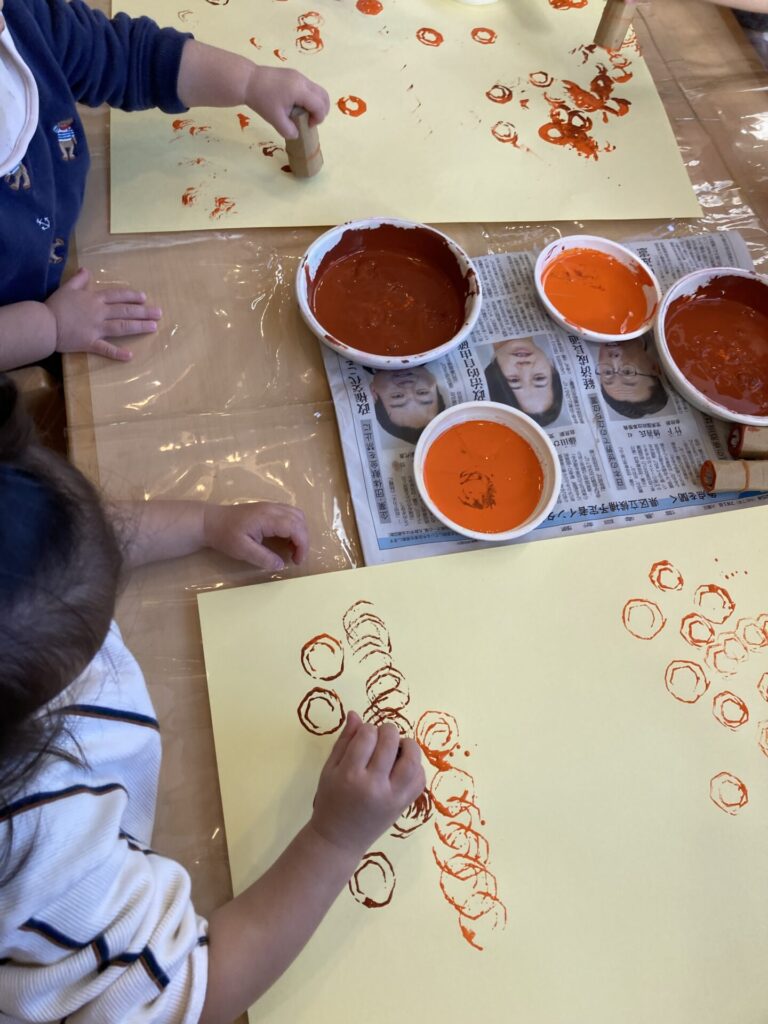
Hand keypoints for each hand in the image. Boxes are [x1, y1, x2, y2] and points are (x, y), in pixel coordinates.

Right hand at [45, 267, 160, 360]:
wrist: (44, 323)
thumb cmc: (55, 305)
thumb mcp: (66, 288)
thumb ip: (79, 279)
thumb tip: (87, 270)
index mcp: (94, 299)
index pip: (117, 296)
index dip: (131, 296)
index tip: (144, 297)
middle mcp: (99, 312)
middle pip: (125, 310)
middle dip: (143, 311)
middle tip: (159, 313)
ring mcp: (96, 328)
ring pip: (122, 327)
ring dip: (138, 327)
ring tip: (153, 327)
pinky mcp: (90, 342)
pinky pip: (106, 348)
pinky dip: (117, 353)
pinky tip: (130, 355)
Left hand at [202, 501, 308, 570]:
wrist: (210, 521)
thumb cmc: (225, 535)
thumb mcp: (242, 550)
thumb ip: (263, 557)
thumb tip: (281, 565)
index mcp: (267, 518)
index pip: (295, 527)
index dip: (302, 545)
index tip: (297, 561)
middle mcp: (272, 508)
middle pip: (299, 520)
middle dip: (303, 540)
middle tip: (296, 557)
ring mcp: (270, 506)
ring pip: (297, 514)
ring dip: (300, 532)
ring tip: (292, 548)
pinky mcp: (268, 508)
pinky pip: (289, 513)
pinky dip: (294, 526)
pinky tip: (285, 539)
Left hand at [245, 65, 329, 137]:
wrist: (248, 81)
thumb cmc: (261, 99)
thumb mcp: (275, 119)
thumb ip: (288, 130)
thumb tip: (296, 134)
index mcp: (300, 90)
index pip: (319, 105)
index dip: (318, 119)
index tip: (307, 126)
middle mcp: (303, 80)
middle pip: (324, 96)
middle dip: (321, 111)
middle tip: (309, 121)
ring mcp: (299, 75)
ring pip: (318, 90)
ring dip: (316, 104)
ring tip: (303, 114)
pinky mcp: (294, 75)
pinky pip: (309, 87)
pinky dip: (309, 98)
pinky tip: (297, 105)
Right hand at [310, 712, 425, 856]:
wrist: (339, 839)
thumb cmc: (330, 801)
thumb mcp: (329, 769)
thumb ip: (344, 741)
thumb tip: (355, 714)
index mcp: (350, 774)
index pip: (367, 735)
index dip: (366, 729)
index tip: (363, 736)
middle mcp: (374, 785)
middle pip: (390, 742)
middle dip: (387, 731)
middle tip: (380, 738)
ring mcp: (393, 796)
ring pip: (412, 759)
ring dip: (408, 745)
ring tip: (397, 748)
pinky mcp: (404, 805)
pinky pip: (420, 779)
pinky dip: (416, 766)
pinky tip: (403, 765)